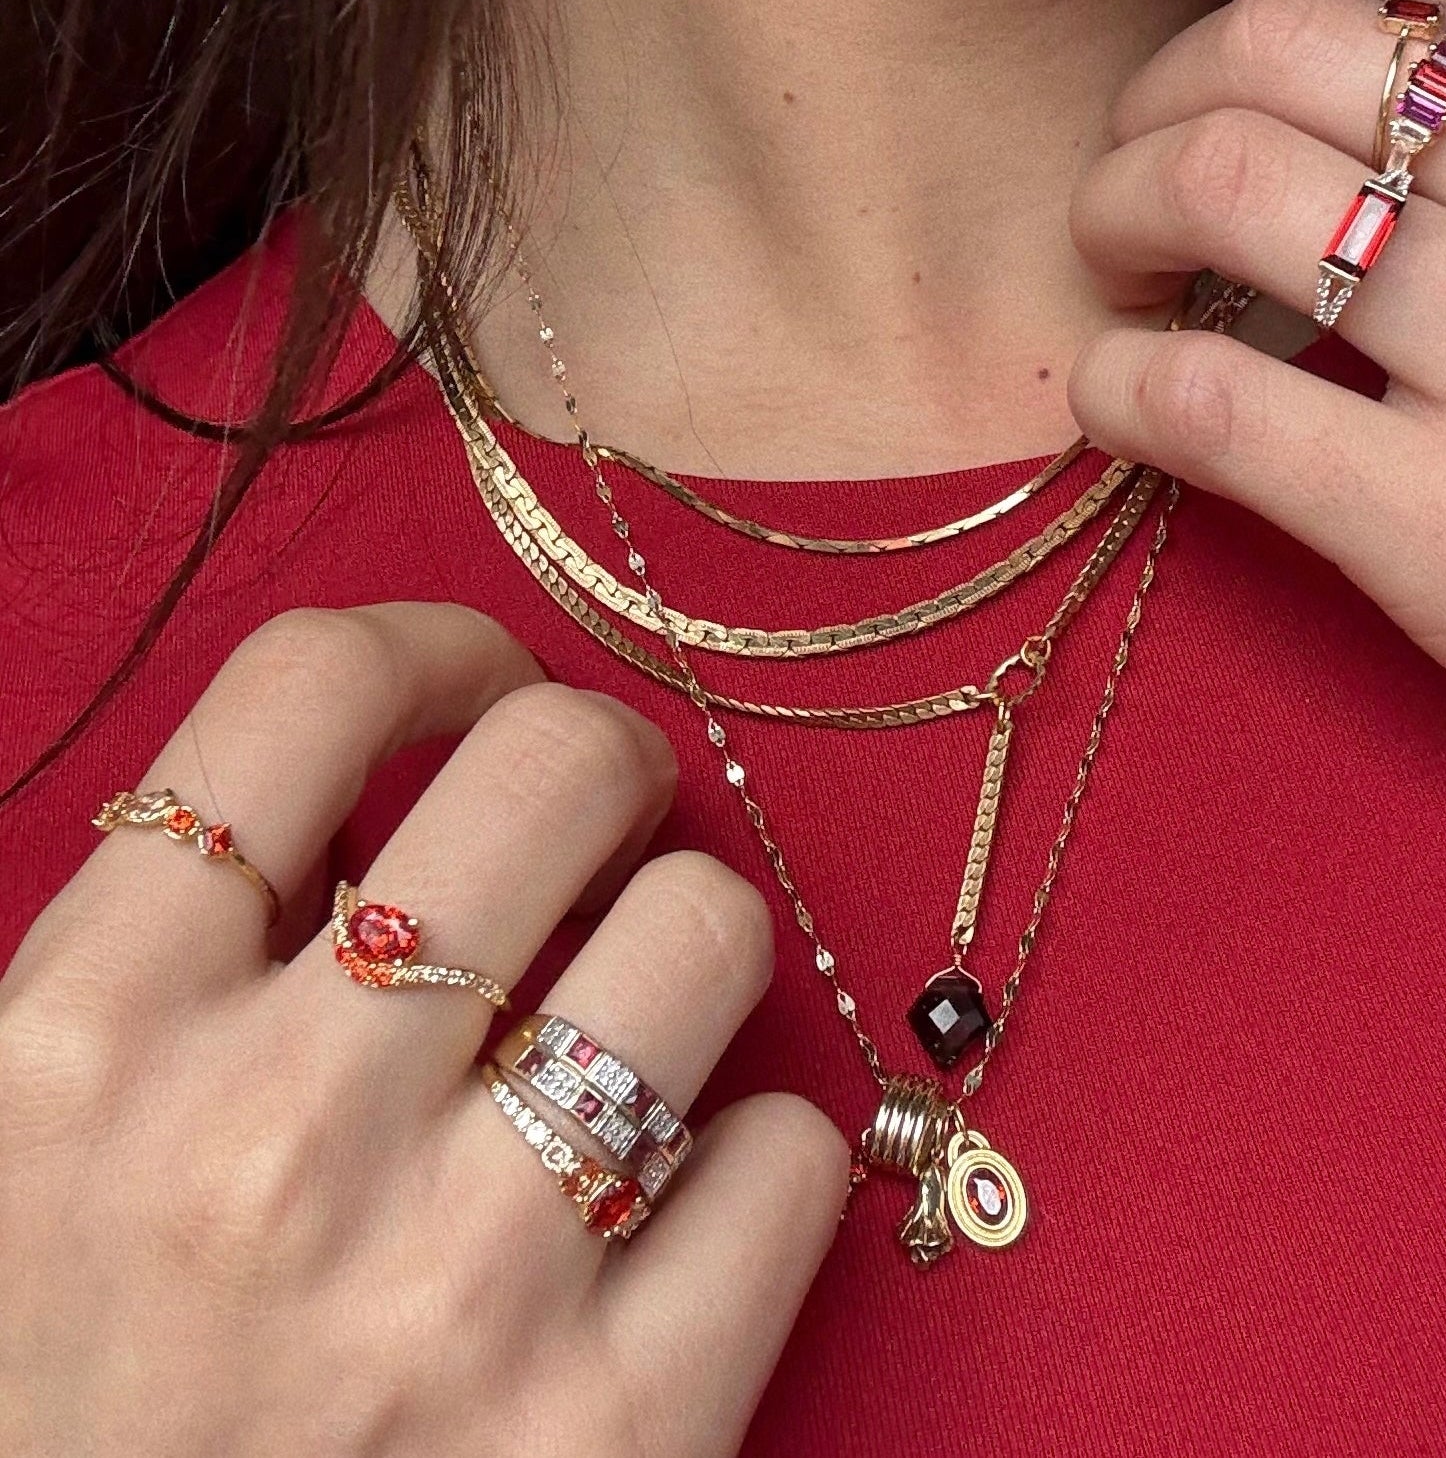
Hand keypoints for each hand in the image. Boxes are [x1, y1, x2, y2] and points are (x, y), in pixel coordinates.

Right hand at [0, 604, 847, 1456]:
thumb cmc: (63, 1403)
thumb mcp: (19, 1156)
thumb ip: (164, 960)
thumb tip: (366, 791)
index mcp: (80, 1044)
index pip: (307, 689)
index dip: (430, 640)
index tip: (474, 683)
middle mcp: (270, 1142)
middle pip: (553, 767)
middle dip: (602, 762)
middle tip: (601, 820)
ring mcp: (455, 1286)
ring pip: (707, 932)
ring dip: (694, 942)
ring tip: (641, 1012)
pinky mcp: (617, 1434)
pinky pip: (794, 1165)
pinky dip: (765, 1158)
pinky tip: (686, 1204)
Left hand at [1068, 0, 1445, 859]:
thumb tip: (1444, 109)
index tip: (1243, 77)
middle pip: (1289, 43)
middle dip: (1161, 95)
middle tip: (1137, 178)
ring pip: (1222, 181)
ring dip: (1112, 211)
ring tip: (1117, 273)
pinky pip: (1209, 396)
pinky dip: (1116, 379)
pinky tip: (1119, 398)